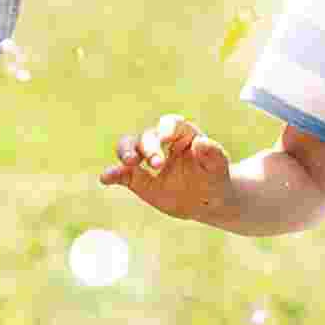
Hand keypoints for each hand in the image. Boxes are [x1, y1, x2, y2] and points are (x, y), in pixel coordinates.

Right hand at [100, 113, 232, 221]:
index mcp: (182, 133)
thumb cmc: (214, 178)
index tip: (165, 138)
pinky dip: (113, 174)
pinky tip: (105, 178)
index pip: (170, 124)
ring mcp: (147, 158)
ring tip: (129, 162)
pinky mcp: (138, 178)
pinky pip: (122, 174)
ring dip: (126, 152)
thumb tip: (203, 142)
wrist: (206, 200)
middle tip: (157, 164)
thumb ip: (214, 154)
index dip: (166, 129)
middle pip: (148, 136)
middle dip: (149, 147)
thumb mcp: (219, 168)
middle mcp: (161, 141)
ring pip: (129, 146)